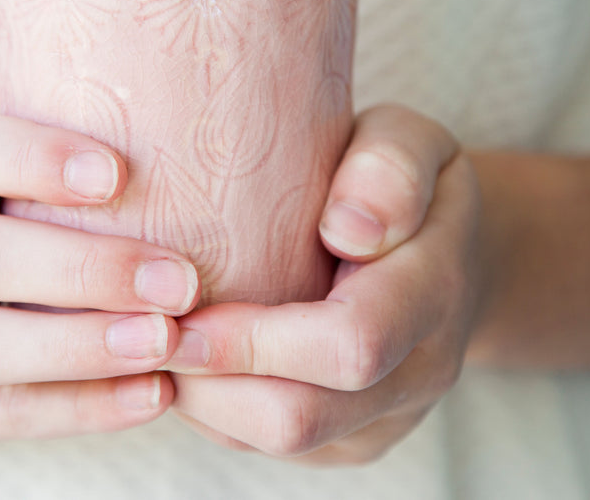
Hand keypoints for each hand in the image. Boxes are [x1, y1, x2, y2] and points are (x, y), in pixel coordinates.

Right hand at [0, 113, 199, 451]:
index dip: (36, 159)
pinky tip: (152, 395)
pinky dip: (82, 407)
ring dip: (80, 346)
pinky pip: (4, 411)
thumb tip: (198, 159)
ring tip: (163, 342)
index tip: (116, 173)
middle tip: (178, 281)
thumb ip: (64, 182)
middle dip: (84, 269)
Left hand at [165, 105, 481, 463]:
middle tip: (142, 328)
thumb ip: (391, 170)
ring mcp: (384, 419)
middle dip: (211, 379)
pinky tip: (183, 354)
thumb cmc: (402, 183)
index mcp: (436, 295)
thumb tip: (348, 231)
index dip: (256, 339)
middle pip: (301, 415)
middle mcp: (419, 374)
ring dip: (204, 398)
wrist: (446, 254)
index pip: (350, 344)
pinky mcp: (347, 440)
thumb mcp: (411, 143)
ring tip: (152, 338)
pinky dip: (215, 407)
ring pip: (276, 442)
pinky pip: (268, 445)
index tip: (179, 307)